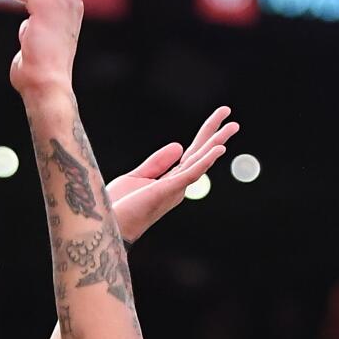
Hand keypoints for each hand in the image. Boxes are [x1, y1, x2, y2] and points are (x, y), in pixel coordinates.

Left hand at [109, 107, 239, 242]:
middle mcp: (176, 185)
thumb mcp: (136, 177)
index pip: (191, 154)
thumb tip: (179, 145)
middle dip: (215, 134)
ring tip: (232, 126)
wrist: (106, 225)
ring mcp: (173, 189)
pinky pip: (190, 174)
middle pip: (199, 155)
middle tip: (229, 114)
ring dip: (216, 143)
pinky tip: (219, 148)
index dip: (203, 135)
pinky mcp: (166, 191)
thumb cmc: (118, 207)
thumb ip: (157, 162)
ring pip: (199, 162)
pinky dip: (205, 161)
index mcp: (169, 181)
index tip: (217, 117)